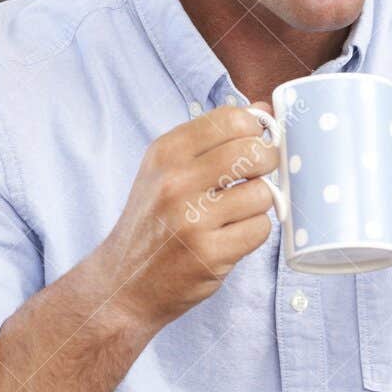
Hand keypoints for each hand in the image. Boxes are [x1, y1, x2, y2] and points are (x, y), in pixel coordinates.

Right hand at [93, 103, 279, 332]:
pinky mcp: (209, 254)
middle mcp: (176, 181)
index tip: (252, 144)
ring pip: (262, 193)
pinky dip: (253, 233)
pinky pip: (260, 229)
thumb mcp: (168, 170)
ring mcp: (192, 219)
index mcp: (166, 152)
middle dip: (266, 163)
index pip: (232, 119)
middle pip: (254, 153)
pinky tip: (231, 236)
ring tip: (235, 213)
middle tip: (254, 177)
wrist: (124, 282)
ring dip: (258, 204)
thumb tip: (264, 110)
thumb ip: (213, 138)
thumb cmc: (153, 221)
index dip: (253, 130)